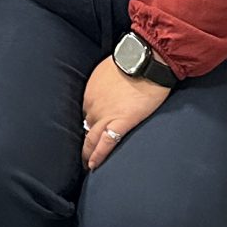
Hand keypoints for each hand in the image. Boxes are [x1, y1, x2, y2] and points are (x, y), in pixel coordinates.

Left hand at [81, 55, 170, 172]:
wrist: (146, 61)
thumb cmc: (131, 61)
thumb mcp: (109, 70)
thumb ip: (104, 83)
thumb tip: (108, 86)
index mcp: (91, 92)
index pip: (85, 112)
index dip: (87, 122)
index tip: (87, 130)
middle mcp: (93, 105)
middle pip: (86, 126)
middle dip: (83, 139)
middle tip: (80, 152)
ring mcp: (106, 115)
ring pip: (91, 138)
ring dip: (87, 152)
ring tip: (86, 164)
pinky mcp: (121, 122)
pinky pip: (106, 143)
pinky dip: (98, 156)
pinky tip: (94, 166)